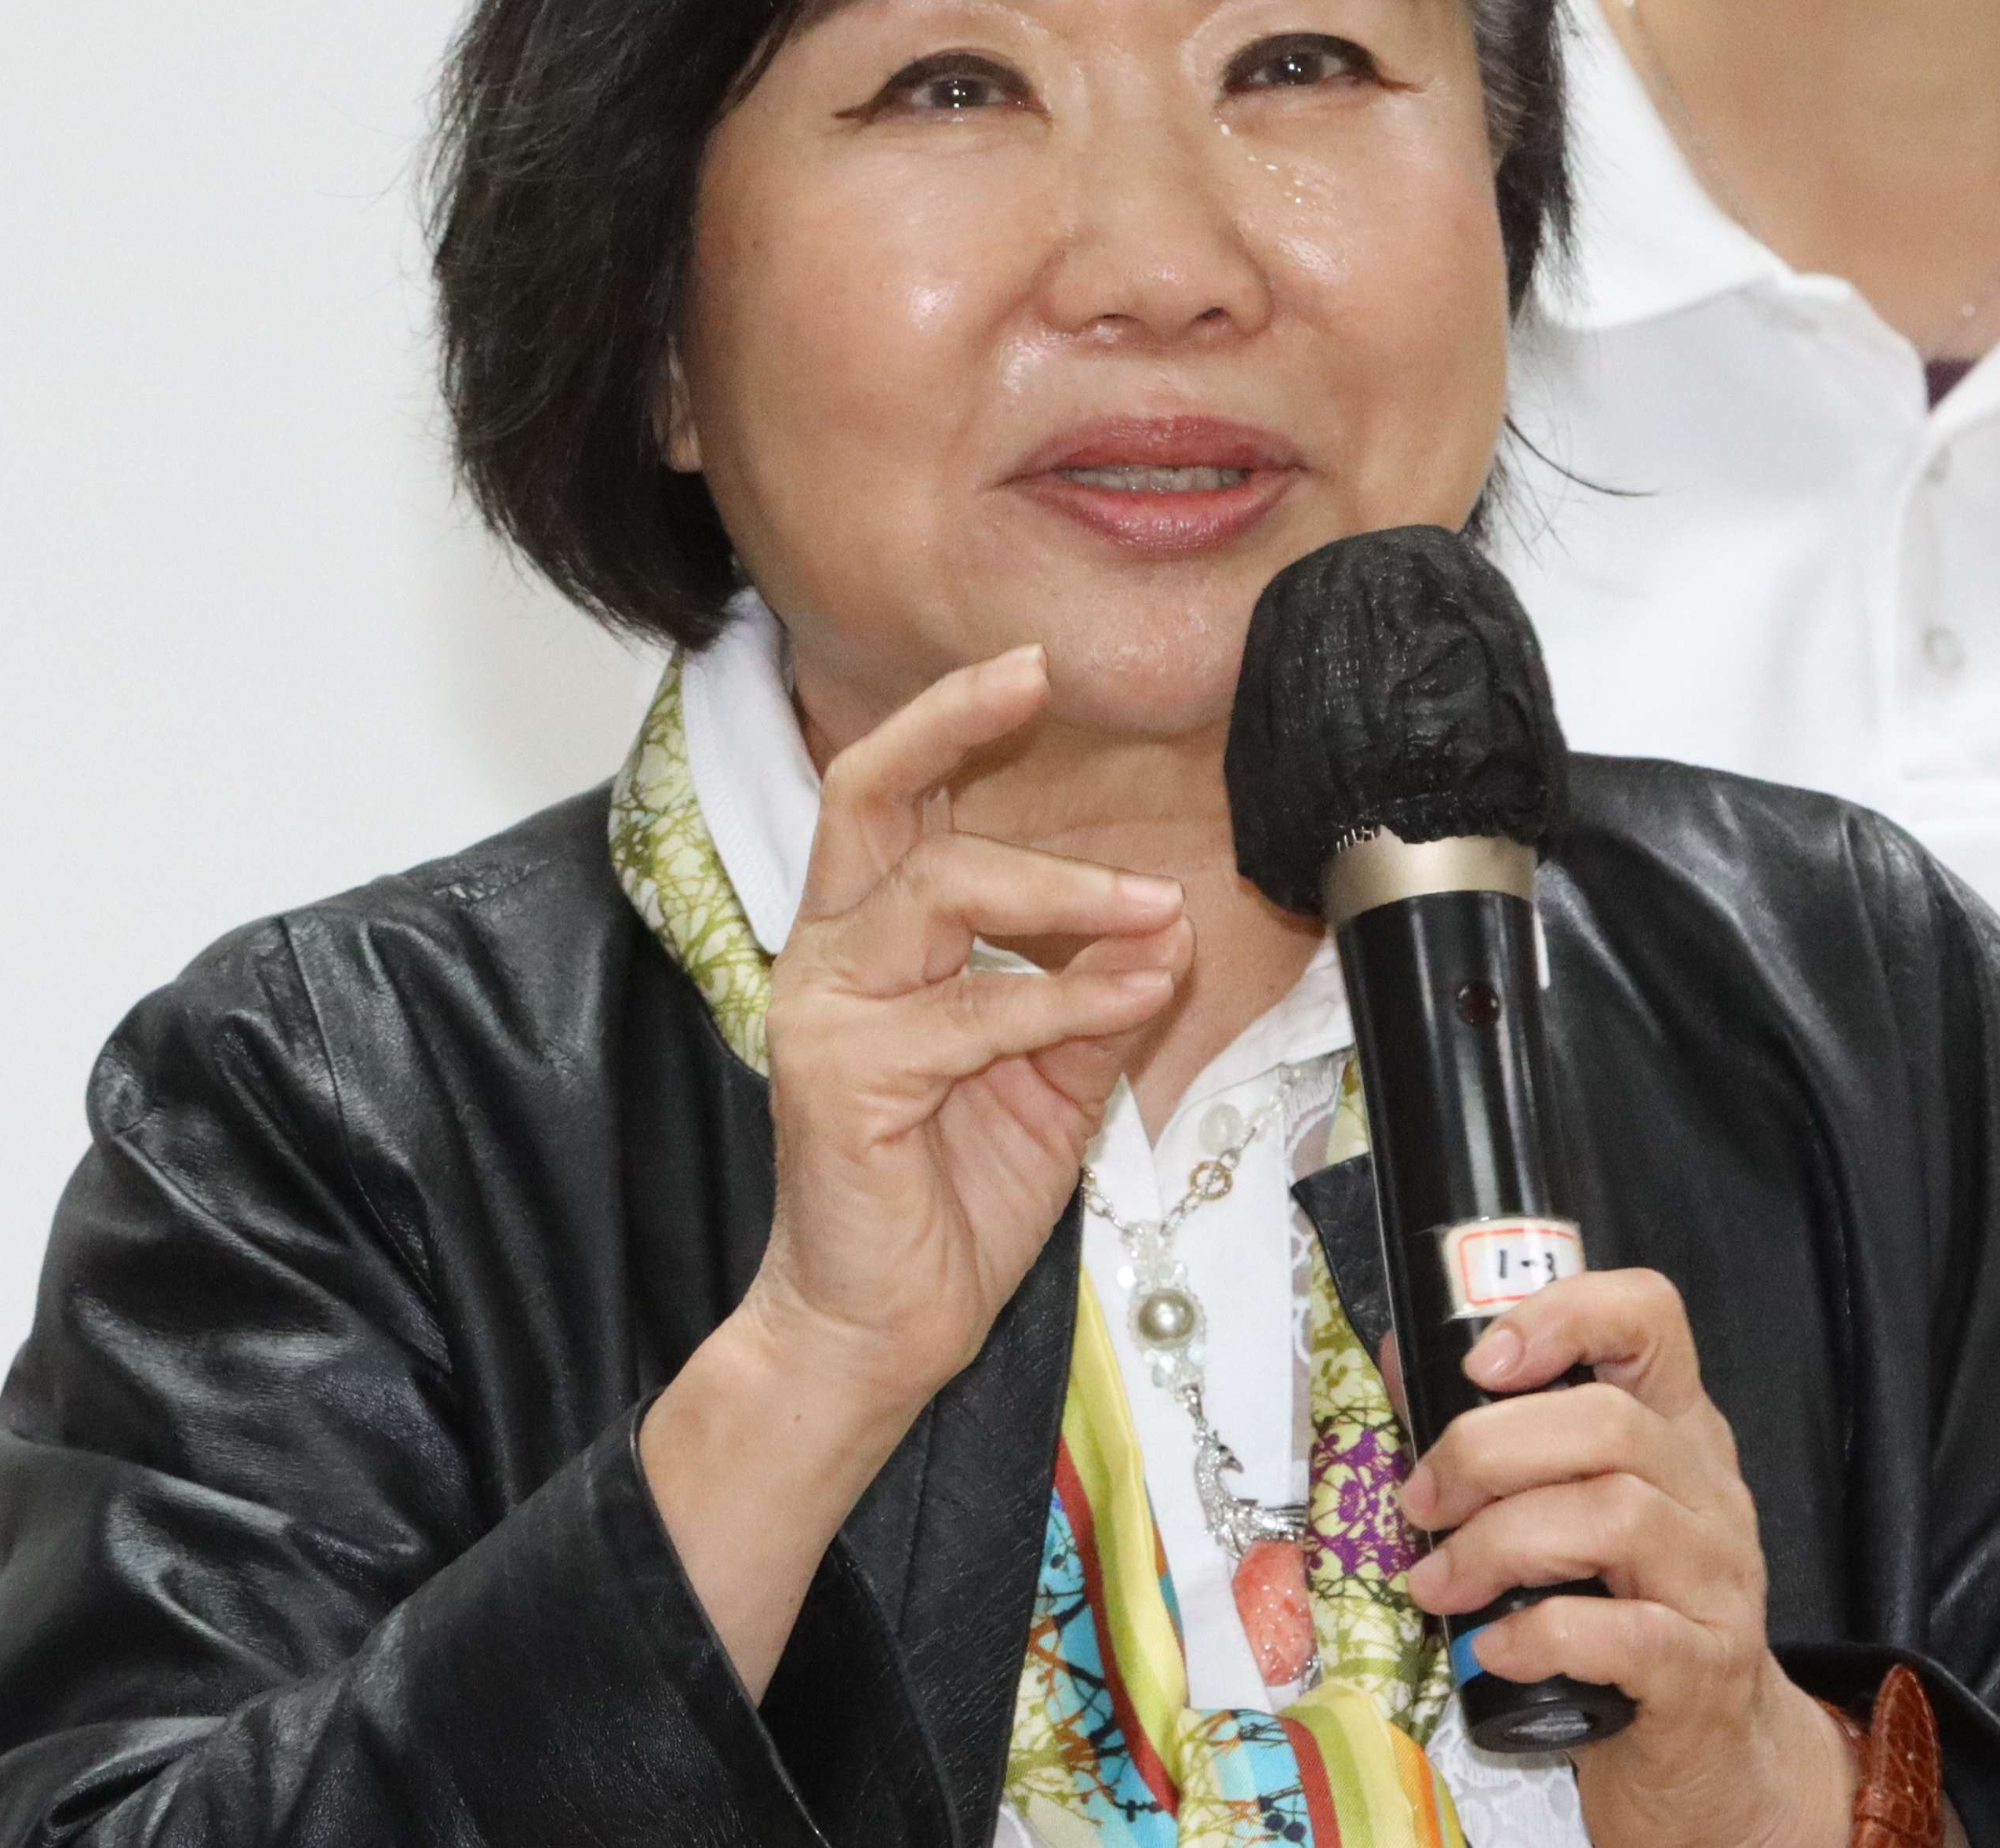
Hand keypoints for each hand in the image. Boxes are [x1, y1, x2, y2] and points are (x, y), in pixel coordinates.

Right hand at [743, 643, 1191, 1418]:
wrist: (882, 1332)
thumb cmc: (952, 1196)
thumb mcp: (1047, 1078)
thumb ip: (1096, 995)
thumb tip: (1172, 923)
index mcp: (865, 938)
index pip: (892, 797)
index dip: (951, 722)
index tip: (1030, 667)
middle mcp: (828, 955)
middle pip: (865, 794)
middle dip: (947, 722)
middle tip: (1032, 676)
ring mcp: (827, 1013)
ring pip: (936, 891)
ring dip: (1062, 889)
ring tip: (1154, 907)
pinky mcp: (844, 1080)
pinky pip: (970, 1012)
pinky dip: (1065, 996)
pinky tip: (1131, 997)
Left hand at [1395, 1270, 1855, 1847]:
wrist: (1711, 1754)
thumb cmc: (1621, 1611)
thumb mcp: (1572, 1509)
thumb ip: (1503, 1438)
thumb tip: (1400, 1361)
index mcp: (1675, 1429)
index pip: (1650, 1316)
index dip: (1562, 1314)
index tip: (1480, 1363)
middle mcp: (1709, 1489)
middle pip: (1610, 1422)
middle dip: (1488, 1451)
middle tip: (1420, 1501)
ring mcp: (1718, 1580)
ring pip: (1613, 1516)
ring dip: (1497, 1543)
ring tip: (1437, 1583)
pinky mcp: (1703, 1671)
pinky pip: (1626, 1635)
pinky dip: (1542, 1633)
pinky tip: (1492, 1647)